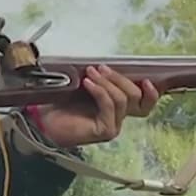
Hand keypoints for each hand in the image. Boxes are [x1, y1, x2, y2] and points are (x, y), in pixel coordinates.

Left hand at [36, 65, 159, 147]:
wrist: (43, 122)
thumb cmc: (61, 104)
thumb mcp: (85, 86)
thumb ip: (101, 80)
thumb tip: (108, 64)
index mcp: (118, 108)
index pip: (145, 103)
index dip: (152, 92)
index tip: (146, 79)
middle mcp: (119, 118)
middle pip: (137, 97)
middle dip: (120, 78)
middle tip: (101, 68)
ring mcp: (113, 126)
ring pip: (123, 100)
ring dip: (107, 82)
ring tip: (91, 73)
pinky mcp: (104, 131)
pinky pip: (109, 106)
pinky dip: (100, 91)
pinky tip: (88, 83)